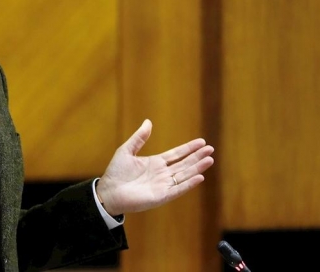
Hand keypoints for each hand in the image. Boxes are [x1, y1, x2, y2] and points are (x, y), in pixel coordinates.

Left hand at [96, 119, 214, 215]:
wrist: (108, 191)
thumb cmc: (116, 172)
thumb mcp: (127, 150)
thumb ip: (139, 138)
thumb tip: (148, 121)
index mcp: (155, 163)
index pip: (177, 154)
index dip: (189, 148)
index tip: (202, 142)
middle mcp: (162, 174)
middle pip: (184, 164)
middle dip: (197, 157)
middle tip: (211, 149)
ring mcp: (163, 185)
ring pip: (184, 175)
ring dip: (197, 168)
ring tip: (209, 160)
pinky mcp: (162, 196)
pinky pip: (178, 189)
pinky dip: (189, 183)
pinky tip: (199, 176)